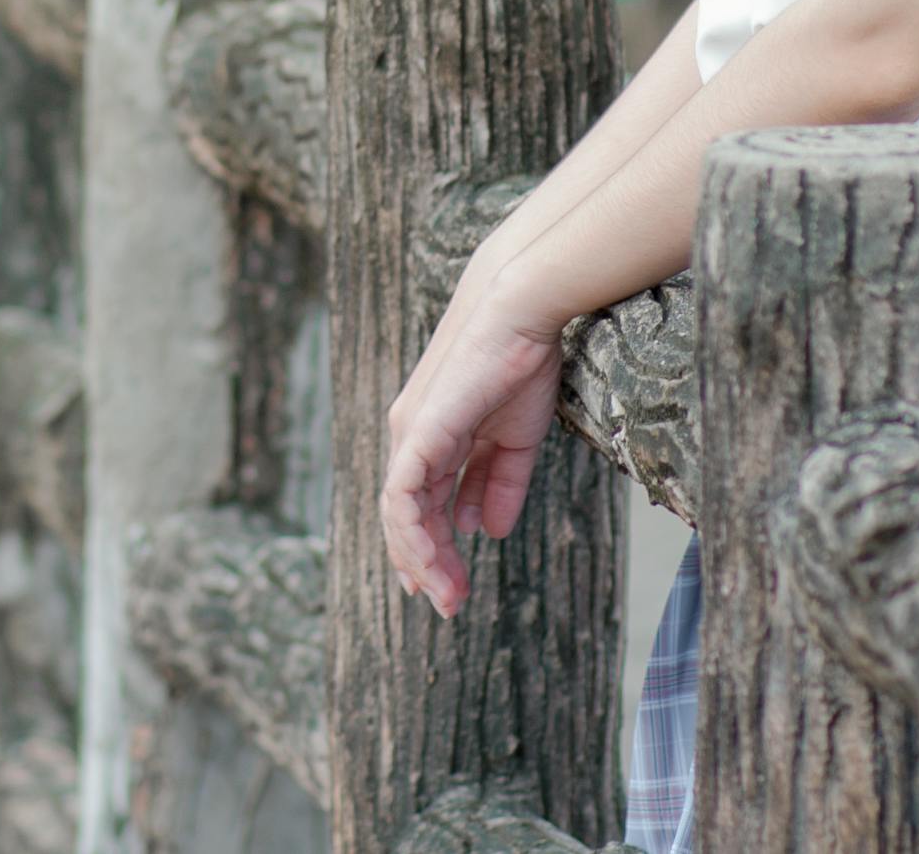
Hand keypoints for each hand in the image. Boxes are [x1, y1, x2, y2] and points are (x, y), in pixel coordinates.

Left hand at [379, 292, 564, 618]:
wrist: (519, 315)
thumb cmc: (519, 365)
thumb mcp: (515, 439)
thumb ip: (500, 484)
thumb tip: (489, 532)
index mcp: (434, 438)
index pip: (421, 505)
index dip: (434, 549)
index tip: (452, 588)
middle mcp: (411, 439)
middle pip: (406, 516)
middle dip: (426, 565)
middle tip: (447, 604)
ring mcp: (409, 435)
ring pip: (399, 514)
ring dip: (421, 560)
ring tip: (446, 595)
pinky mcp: (417, 432)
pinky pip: (401, 496)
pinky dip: (412, 533)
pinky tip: (431, 561)